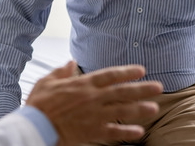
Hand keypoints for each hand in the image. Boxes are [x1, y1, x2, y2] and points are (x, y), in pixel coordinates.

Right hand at [25, 61, 162, 145]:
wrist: (36, 126)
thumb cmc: (39, 103)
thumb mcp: (47, 81)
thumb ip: (62, 72)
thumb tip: (71, 62)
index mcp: (82, 84)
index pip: (110, 75)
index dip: (126, 72)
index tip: (141, 70)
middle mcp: (93, 98)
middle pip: (122, 92)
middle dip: (142, 89)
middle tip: (158, 87)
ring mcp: (94, 115)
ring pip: (122, 110)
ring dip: (140, 109)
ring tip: (155, 108)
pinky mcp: (92, 131)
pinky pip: (114, 131)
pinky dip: (127, 131)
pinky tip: (139, 131)